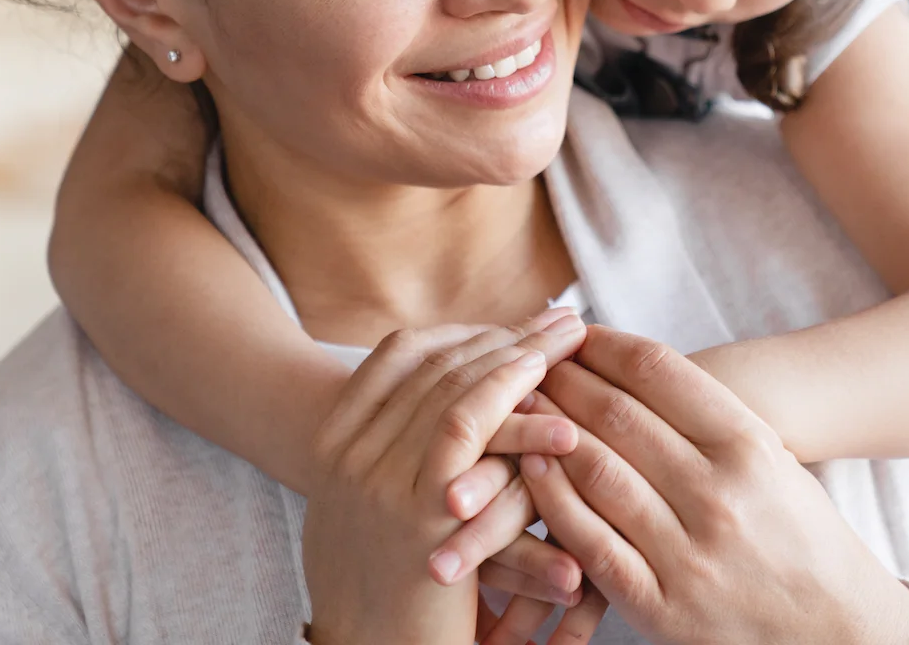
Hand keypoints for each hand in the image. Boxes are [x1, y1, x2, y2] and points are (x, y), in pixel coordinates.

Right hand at [301, 311, 584, 644]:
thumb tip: (443, 397)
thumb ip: (393, 450)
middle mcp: (349, 450)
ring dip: (522, 356)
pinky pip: (468, 433)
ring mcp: (377, 479)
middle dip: (507, 333)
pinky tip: (561, 405)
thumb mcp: (369, 508)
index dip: (466, 330)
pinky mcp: (417, 515)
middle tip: (562, 317)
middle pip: (439, 362)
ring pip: (456, 388)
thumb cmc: (382, 591)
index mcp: (334, 440)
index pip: (403, 353)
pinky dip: (515, 407)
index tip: (517, 320)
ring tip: (575, 341)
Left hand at [519, 326, 908, 644]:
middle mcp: (719, 495)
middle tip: (534, 358)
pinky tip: (534, 469)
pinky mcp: (663, 608)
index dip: (605, 343)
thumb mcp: (770, 456)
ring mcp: (688, 554)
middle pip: (618, 414)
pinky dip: (555, 501)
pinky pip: (591, 542)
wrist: (844, 635)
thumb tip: (627, 361)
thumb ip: (704, 414)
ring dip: (549, 429)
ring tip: (521, 403)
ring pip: (597, 471)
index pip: (657, 371)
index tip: (575, 329)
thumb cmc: (801, 534)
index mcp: (748, 446)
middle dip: (566, 378)